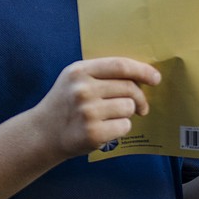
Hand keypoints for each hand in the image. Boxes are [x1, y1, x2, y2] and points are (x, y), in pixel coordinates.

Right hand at [30, 57, 160, 160]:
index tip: (155, 78)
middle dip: (140, 97)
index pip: (120, 65)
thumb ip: (101, 73)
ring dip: (127, 113)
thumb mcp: (75, 79)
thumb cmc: (65, 103)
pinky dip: (121, 128)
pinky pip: (124, 126)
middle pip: (129, 87)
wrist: (42, 133)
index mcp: (79, 71)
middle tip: (141, 106)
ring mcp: (87, 112)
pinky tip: (107, 128)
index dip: (142, 70)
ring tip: (112, 116)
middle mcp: (83, 89)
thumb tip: (141, 76)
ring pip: (128, 107)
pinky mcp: (92, 133)